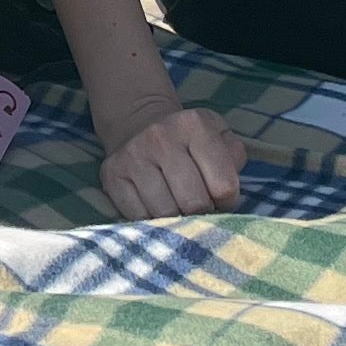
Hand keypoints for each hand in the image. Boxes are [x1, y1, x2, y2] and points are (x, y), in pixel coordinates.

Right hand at [98, 103, 244, 218]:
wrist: (138, 124)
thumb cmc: (187, 139)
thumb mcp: (218, 135)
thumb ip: (233, 157)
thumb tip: (228, 191)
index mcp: (193, 125)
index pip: (224, 186)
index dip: (227, 201)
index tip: (220, 199)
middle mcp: (160, 137)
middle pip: (194, 203)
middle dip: (202, 214)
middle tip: (200, 209)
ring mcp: (133, 156)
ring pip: (165, 214)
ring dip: (176, 221)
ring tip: (179, 209)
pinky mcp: (111, 175)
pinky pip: (138, 217)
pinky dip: (151, 221)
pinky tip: (156, 208)